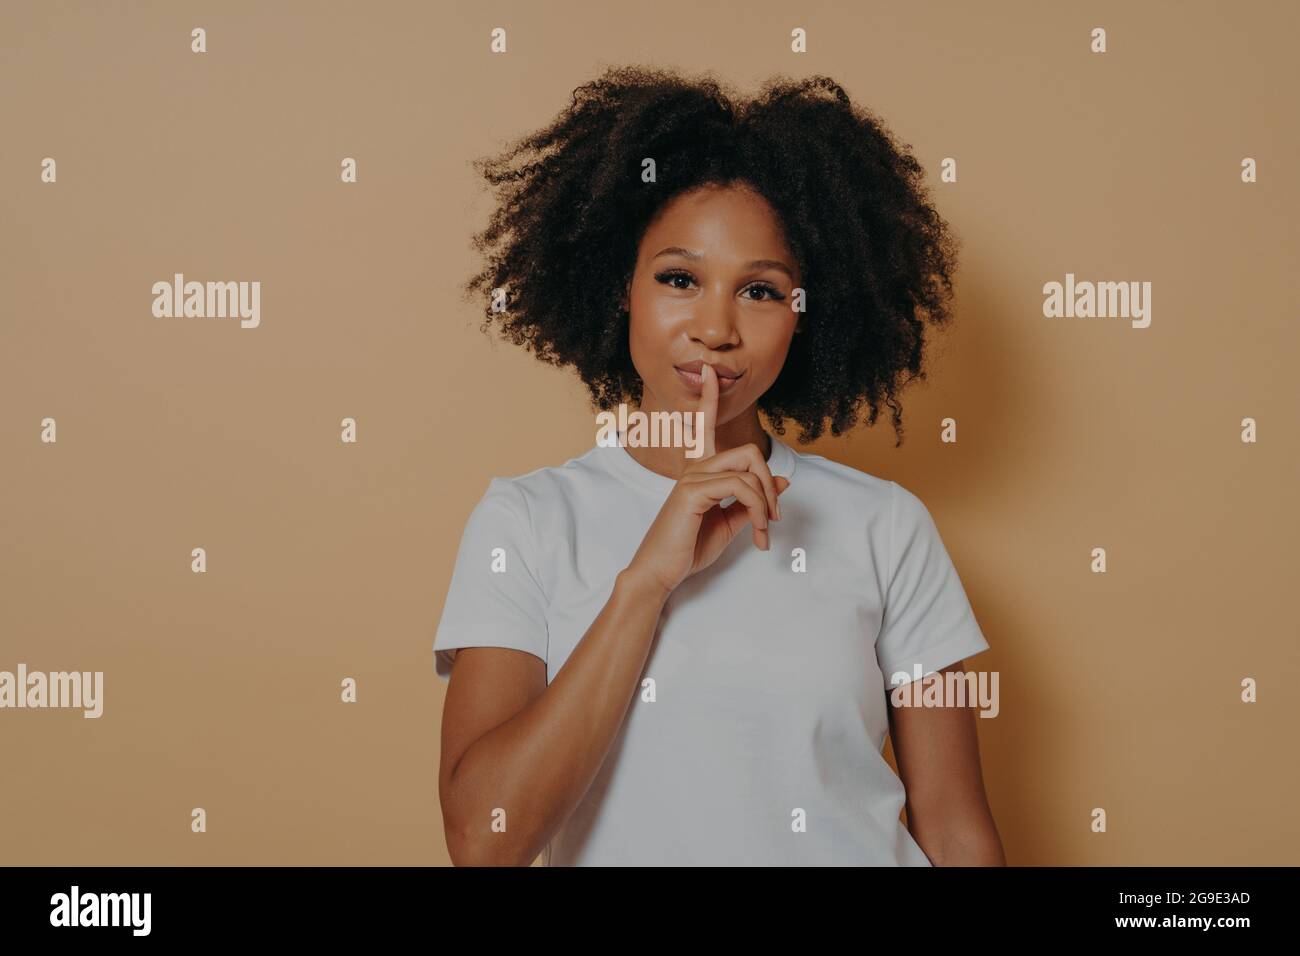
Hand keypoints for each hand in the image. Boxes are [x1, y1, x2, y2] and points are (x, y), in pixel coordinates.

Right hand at [624, 363, 790, 595]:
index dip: (708, 399)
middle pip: (748, 452)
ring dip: (766, 503)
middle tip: (773, 517)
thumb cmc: (688, 549)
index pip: (704, 427)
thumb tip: (781, 483)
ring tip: (764, 532)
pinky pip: (741, 487)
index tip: (709, 373)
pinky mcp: (692, 491)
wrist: (660, 573)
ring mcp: (692, 477)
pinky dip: (758, 509)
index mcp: (699, 472)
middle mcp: (695, 469)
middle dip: (769, 483)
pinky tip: (757, 532)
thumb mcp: (729, 524)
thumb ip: (752, 501)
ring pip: (749, 469)